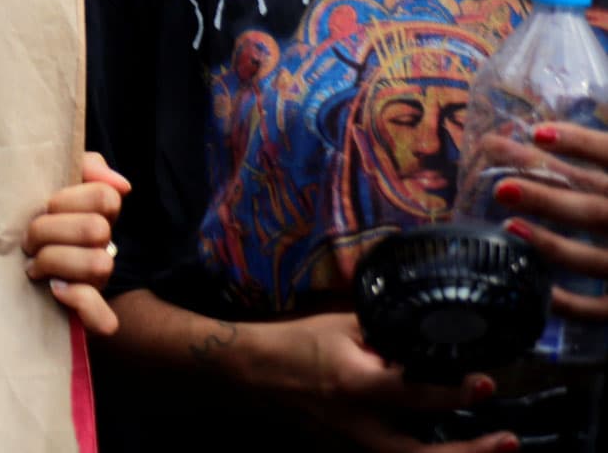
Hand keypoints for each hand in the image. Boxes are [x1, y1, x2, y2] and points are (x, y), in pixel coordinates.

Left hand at [25, 151, 128, 334]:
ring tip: (31, 265)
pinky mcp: (89, 317)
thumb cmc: (26, 221)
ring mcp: (98, 283)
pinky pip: (104, 318)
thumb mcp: (47, 185)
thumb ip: (83, 167)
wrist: (1, 277)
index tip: (41, 205)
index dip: (68, 199)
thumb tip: (121, 185)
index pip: (105, 197)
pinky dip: (79, 300)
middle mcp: (101, 249)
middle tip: (26, 240)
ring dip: (54, 261)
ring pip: (98, 264)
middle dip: (48, 230)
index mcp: (94, 217)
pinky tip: (54, 290)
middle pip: (96, 229)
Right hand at [239, 312, 508, 452]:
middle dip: (467, 452)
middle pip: (420, 452)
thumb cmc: (300, 341)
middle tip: (507, 441)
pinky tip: (457, 447)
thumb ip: (389, 335)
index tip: (486, 384)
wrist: (259, 368)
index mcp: (356, 385)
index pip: (413, 394)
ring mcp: (356, 440)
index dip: (454, 391)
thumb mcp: (345, 327)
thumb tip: (432, 338)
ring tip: (493, 448)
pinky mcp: (354, 445)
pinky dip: (429, 452)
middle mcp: (359, 422)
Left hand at [494, 122, 607, 322]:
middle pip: (594, 212)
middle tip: (500, 187)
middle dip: (548, 199)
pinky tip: (536, 284)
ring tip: (510, 225)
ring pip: (592, 260)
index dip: (582, 144)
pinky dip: (567, 303)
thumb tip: (603, 109)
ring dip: (550, 245)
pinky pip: (597, 308)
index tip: (537, 133)